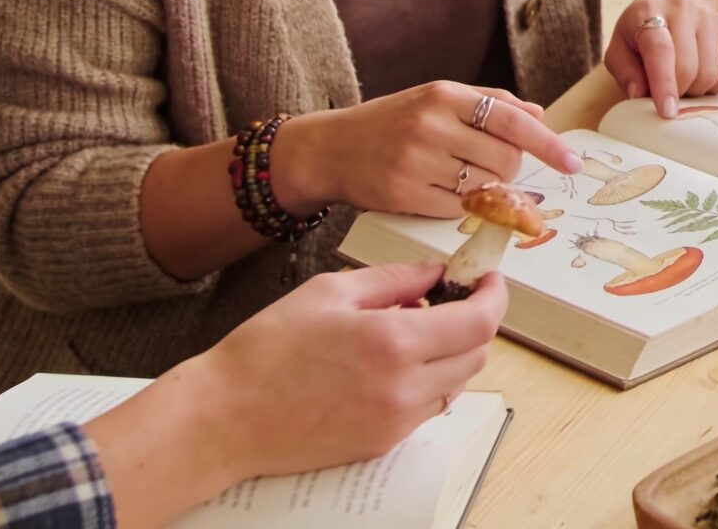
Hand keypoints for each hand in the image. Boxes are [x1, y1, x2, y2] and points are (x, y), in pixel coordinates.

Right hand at [103, 262, 505, 497]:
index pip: (480, 321)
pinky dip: (428, 383)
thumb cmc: (265, 351)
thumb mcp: (330, 292)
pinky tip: (393, 366)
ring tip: (415, 332)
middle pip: (477, 354)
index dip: (494, 297)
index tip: (488, 280)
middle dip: (475, 322)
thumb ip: (394, 280)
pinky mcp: (382, 444)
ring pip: (457, 384)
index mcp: (393, 343)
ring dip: (452, 354)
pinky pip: (428, 409)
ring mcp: (395, 422)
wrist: (223, 418)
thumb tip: (434, 273)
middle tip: (450, 300)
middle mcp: (404, 388)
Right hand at [276, 83, 578, 220]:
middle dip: (509, 170)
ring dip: (487, 190)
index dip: (547, 144)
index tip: (571, 162)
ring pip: (483, 187)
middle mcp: (431, 125)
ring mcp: (416, 161)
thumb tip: (539, 115)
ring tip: (462, 177)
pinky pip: (456, 209)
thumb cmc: (391, 123)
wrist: (331, 149)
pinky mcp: (403, 193)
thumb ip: (489, 104)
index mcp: (444, 95)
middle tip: (491, 168)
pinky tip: (440, 192)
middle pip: (504, 159)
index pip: (511, 119)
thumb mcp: (436, 99)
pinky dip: (459, 206)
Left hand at [604, 0, 717, 116]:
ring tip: (682, 83)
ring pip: (710, 72)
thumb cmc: (640, 33)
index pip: (661, 50)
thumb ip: (625, 72)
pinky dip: (715, 86)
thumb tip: (640, 94)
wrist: (671, 2)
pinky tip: (701, 78)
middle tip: (667, 93)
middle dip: (677, 92)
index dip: (664, 84)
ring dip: (696, 91)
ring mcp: (709, 17)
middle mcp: (683, 8)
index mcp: (649, 11)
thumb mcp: (620, 49)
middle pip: (688, 66)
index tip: (666, 111)